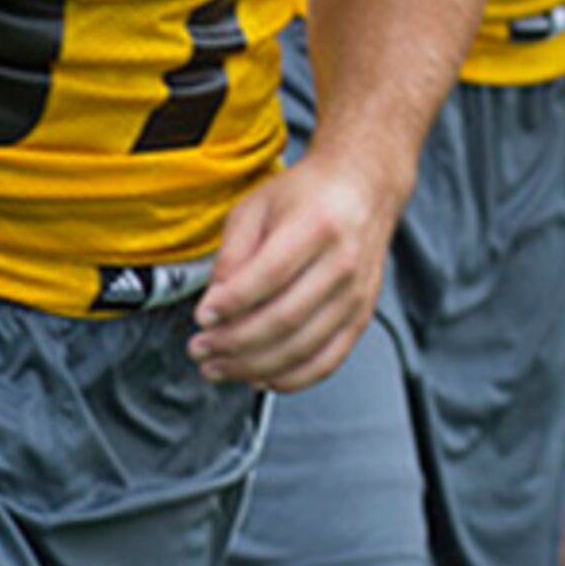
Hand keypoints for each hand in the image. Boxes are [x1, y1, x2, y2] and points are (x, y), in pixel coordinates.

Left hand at [196, 155, 396, 390]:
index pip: (268, 276)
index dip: (229, 304)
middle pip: (283, 320)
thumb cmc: (311, 194)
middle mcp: (343, 262)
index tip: (202, 315)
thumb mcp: (257, 207)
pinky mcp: (361, 315)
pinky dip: (290, 378)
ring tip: (220, 366)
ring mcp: (356, 293)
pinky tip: (261, 376)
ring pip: (302, 348)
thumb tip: (215, 303)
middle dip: (232, 343)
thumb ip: (232, 254)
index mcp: (318, 225)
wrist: (363, 187)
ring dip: (253, 367)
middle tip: (201, 348)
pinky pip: (326, 361)